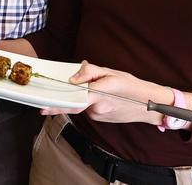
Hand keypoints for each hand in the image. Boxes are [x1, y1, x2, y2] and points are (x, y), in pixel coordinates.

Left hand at [40, 61, 179, 125]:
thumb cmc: (131, 86)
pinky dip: (88, 101)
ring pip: (81, 104)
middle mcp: (97, 109)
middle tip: (48, 101)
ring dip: (81, 96)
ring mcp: (98, 116)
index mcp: (99, 95)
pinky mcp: (100, 119)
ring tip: (96, 88)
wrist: (149, 105)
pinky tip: (98, 96)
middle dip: (64, 99)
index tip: (43, 107)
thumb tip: (72, 77)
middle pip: (74, 103)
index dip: (57, 104)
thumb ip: (90, 72)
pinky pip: (88, 108)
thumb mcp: (111, 73)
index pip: (73, 100)